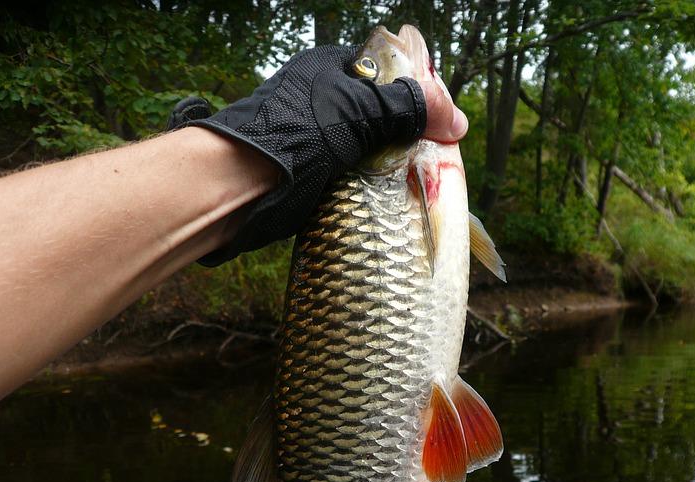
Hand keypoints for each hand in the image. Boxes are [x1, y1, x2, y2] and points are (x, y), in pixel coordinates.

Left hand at [168, 45, 466, 265]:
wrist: (238, 186)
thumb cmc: (294, 136)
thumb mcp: (359, 110)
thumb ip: (408, 108)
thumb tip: (456, 120)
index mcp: (332, 69)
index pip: (390, 72)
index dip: (421, 94)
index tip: (446, 122)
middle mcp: (325, 101)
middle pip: (385, 115)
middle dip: (412, 135)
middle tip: (439, 156)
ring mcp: (319, 140)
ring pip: (373, 149)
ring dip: (397, 168)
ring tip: (423, 182)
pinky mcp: (316, 177)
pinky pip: (357, 179)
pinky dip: (377, 190)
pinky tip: (394, 200)